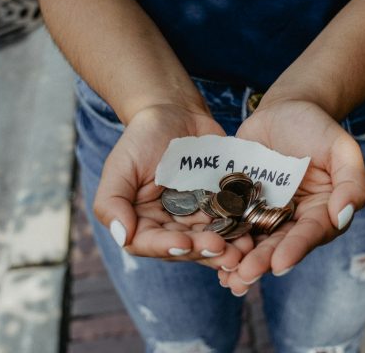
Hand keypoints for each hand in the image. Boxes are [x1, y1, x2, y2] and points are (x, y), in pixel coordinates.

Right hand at [93, 105, 252, 269]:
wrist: (176, 113)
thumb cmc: (142, 138)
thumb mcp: (120, 166)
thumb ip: (112, 202)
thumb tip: (122, 236)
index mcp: (142, 221)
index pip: (149, 243)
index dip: (167, 247)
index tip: (184, 243)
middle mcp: (169, 225)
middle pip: (185, 247)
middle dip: (203, 251)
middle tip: (222, 250)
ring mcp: (196, 217)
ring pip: (210, 240)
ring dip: (227, 248)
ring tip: (243, 250)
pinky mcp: (219, 206)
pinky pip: (230, 222)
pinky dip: (240, 230)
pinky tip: (252, 233)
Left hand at [218, 100, 364, 294]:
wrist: (284, 110)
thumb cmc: (317, 127)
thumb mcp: (341, 148)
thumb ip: (351, 181)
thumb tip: (343, 216)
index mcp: (321, 211)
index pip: (310, 234)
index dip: (296, 249)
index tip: (280, 264)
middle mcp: (293, 219)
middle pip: (279, 244)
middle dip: (262, 262)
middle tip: (244, 276)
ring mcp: (265, 212)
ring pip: (253, 240)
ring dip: (240, 259)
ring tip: (226, 277)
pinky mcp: (241, 202)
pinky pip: (231, 221)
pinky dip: (222, 237)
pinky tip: (208, 251)